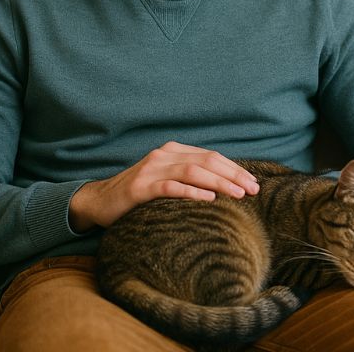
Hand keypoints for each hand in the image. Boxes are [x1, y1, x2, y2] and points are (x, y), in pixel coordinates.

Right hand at [68, 141, 258, 231]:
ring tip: (238, 195)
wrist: (99, 201)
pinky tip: (208, 200)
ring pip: (193, 171)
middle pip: (207, 161)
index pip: (211, 156)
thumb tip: (226, 188)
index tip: (254, 183)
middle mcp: (163, 155)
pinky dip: (191, 192)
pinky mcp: (140, 187)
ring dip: (219, 183)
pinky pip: (170, 187)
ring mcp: (151, 170)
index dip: (235, 168)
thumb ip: (189, 178)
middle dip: (233, 175)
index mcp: (173, 151)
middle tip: (254, 190)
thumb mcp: (166, 180)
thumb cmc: (138, 195)